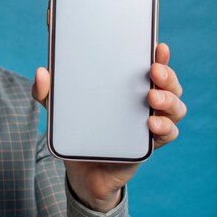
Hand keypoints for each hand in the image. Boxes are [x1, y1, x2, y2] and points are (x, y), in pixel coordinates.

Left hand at [31, 43, 186, 211]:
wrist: (80, 171)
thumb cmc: (76, 130)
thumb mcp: (58, 109)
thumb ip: (47, 92)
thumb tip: (41, 72)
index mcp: (126, 87)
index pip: (148, 66)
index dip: (158, 55)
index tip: (158, 45)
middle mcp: (143, 102)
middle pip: (168, 84)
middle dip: (167, 75)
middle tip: (154, 70)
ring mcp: (148, 122)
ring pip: (175, 107)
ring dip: (168, 99)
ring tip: (152, 98)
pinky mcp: (148, 144)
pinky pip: (168, 134)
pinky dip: (165, 127)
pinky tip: (152, 124)